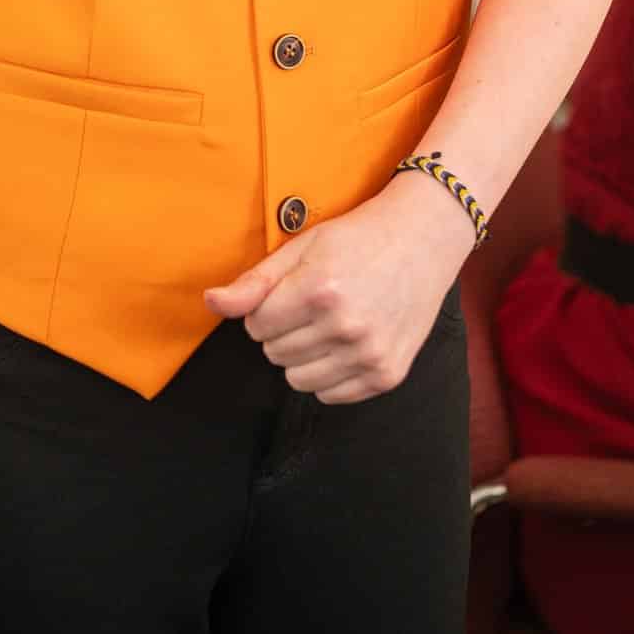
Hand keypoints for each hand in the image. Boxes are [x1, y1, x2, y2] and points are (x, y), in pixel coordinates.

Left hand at [203, 181, 473, 404]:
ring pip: (298, 380)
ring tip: (327, 323)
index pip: (256, 326)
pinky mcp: (387, 375)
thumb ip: (254, 281)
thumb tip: (210, 302)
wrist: (423, 240)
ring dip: (303, 355)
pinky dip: (329, 374)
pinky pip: (331, 395)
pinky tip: (346, 342)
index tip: (288, 292)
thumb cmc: (358, 238)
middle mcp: (345, 326)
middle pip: (274, 354)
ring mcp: (369, 354)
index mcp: (319, 290)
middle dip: (283, 330)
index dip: (266, 308)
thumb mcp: (303, 246)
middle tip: (312, 304)